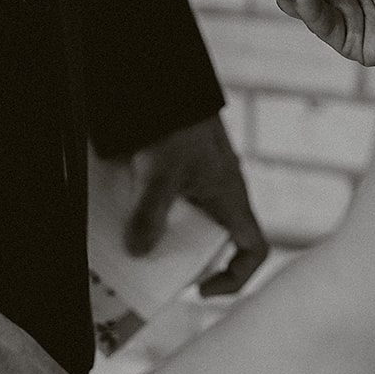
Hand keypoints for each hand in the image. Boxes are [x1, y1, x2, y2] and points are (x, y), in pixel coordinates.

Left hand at [121, 115, 267, 295]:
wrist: (162, 85)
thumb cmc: (176, 124)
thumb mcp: (161, 173)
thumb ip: (150, 213)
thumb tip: (138, 253)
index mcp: (231, 199)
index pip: (253, 248)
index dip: (236, 276)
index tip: (202, 288)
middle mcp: (218, 196)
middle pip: (211, 241)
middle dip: (184, 260)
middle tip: (153, 269)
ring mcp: (197, 185)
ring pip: (186, 224)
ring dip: (161, 237)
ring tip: (130, 247)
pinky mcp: (175, 174)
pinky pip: (167, 205)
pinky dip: (147, 215)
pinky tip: (120, 218)